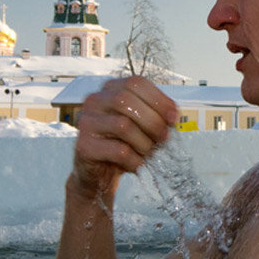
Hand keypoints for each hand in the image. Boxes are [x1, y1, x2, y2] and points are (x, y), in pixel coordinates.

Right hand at [70, 76, 177, 199]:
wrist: (99, 174)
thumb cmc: (123, 146)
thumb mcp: (141, 126)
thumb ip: (155, 115)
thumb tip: (173, 115)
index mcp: (110, 89)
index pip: (136, 83)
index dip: (159, 99)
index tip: (173, 118)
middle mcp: (94, 101)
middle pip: (126, 100)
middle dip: (152, 121)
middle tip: (164, 138)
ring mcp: (86, 123)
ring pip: (122, 125)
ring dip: (144, 143)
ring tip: (148, 153)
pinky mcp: (84, 146)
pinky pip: (118, 150)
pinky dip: (135, 160)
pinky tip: (136, 164)